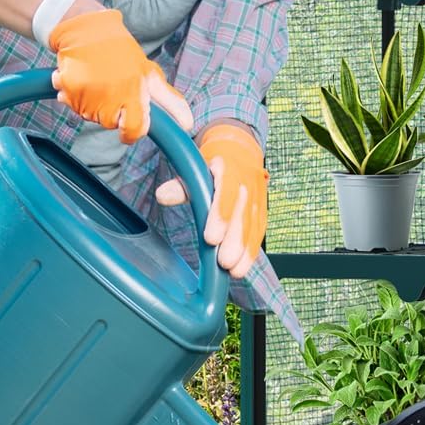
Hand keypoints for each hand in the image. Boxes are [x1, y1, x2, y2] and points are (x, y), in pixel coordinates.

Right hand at [48, 7, 191, 142]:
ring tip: (95, 79)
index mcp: (135, 93)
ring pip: (89, 116)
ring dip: (91, 103)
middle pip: (110, 124)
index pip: (135, 130)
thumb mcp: (149, 73)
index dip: (132, 130)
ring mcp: (89, 93)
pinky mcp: (67, 88)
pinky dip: (71, 95)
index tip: (128, 122)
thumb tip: (188, 124)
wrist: (86, 27)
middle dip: (111, 111)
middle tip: (110, 87)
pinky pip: (69, 104)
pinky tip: (80, 78)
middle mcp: (112, 96)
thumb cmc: (121, 52)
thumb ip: (169, 101)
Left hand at [156, 122, 268, 279]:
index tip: (211, 238)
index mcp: (230, 167)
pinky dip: (251, 252)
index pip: (227, 192)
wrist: (239, 152)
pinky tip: (242, 268)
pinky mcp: (262, 212)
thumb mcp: (195, 168)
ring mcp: (258, 198)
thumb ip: (181, 185)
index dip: (221, 215)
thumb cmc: (212, 165)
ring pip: (253, 226)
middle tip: (224, 262)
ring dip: (244, 251)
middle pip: (243, 214)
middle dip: (234, 240)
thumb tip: (162, 195)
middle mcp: (248, 182)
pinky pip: (258, 233)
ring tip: (233, 271)